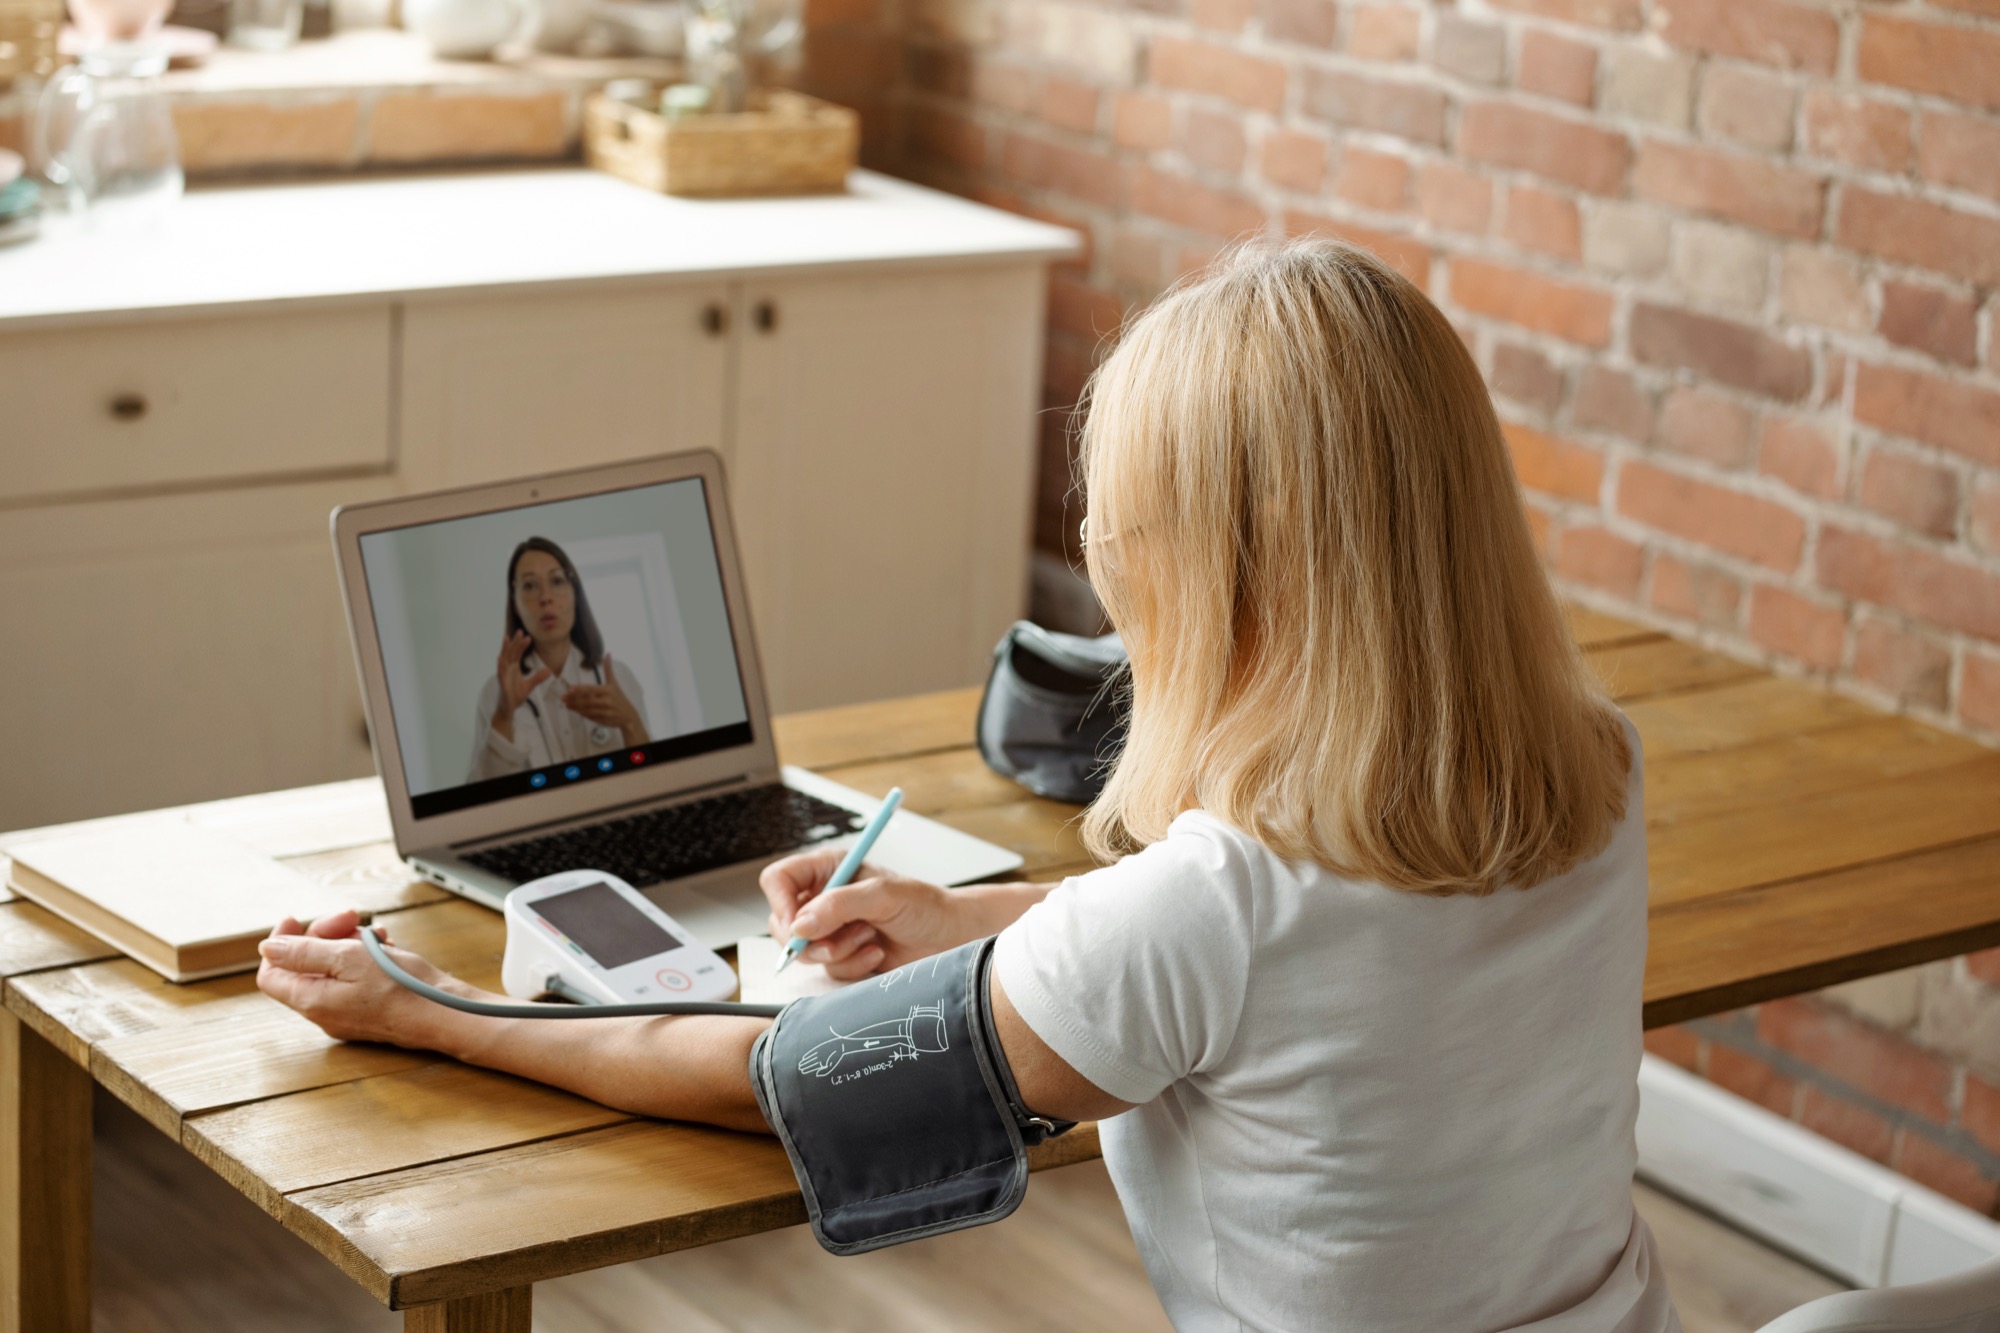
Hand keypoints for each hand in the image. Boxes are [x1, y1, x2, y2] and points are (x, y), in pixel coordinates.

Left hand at [256, 909, 475, 1048]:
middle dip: (324, 934)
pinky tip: (386, 948)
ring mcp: (346, 1014)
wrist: (445, 1014)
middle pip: (304, 966)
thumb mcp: (349, 958)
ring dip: (350, 943)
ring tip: (378, 934)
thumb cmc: (402, 988)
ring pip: (332, 970)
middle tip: (353, 917)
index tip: (298, 919)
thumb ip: (304, 953)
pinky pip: (353, 980)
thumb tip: (268, 948)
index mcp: (311, 1000)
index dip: (280, 943)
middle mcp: (323, 1012)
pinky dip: (365, 958)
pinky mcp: (368, 1012)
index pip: (271, 972)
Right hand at [492, 632, 552, 741]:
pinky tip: (500, 658)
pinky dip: (500, 665)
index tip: (528, 636)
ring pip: (503, 660)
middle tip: (520, 631)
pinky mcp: (502, 684)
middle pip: (510, 653)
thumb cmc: (515, 696)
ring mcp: (503, 676)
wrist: (508, 709)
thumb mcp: (530, 686)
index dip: (521, 645)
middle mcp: (507, 670)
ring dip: (505, 649)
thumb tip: (549, 670)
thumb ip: (538, 677)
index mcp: (513, 669)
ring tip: (506, 638)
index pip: (517, 654)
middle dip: (514, 642)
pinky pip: (500, 673)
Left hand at [563, 653, 646, 742]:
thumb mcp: (614, 683)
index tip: (569, 688)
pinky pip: (590, 717)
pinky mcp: (604, 720)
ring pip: (587, 710)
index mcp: (608, 691)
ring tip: (567, 704)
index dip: (579, 689)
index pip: (591, 689)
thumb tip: (608, 653)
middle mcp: (607, 701)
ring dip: (575, 708)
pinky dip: (582, 714)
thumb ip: (609, 669)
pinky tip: (576, 710)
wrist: (629, 715)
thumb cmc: (619, 697)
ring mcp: (606, 712)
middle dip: (573, 700)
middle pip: (586, 701)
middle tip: (563, 698)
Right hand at [759, 848, 974, 979]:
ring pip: (804, 951)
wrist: (950, 936)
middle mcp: (825, 898)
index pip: (779, 880)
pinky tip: (876, 953)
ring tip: (869, 939)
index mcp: (829, 870)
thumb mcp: (884, 896)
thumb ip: (840, 905)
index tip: (798, 927)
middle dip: (810, 939)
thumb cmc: (925, 905)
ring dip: (838, 951)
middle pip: (782, 922)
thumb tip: (800, 925)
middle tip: (836, 941)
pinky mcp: (843, 954)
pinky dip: (853, 965)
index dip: (780, 903)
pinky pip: (828, 969)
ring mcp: (832, 928)